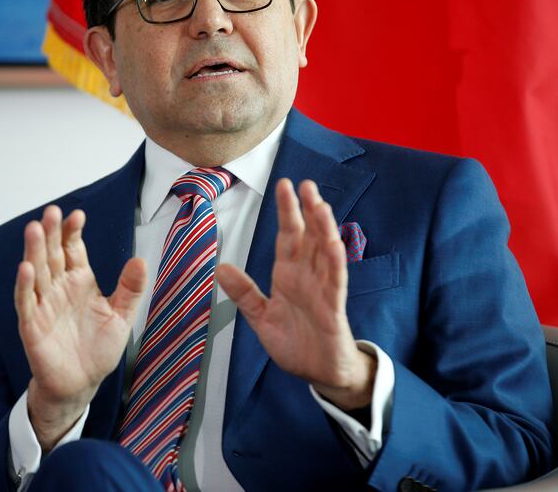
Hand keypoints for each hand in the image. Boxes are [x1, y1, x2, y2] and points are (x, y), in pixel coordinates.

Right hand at [15, 205, 146, 449]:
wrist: (81, 384)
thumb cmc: (98, 349)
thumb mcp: (122, 316)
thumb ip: (130, 289)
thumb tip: (140, 260)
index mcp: (80, 281)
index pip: (73, 250)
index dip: (73, 232)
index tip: (77, 215)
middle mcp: (59, 288)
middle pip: (52, 255)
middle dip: (51, 233)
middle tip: (51, 212)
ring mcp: (44, 305)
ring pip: (36, 273)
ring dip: (34, 251)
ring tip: (34, 229)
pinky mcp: (32, 326)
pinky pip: (26, 302)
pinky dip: (24, 286)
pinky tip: (24, 268)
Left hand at [215, 179, 375, 409]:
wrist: (318, 373)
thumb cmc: (295, 343)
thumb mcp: (261, 317)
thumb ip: (245, 293)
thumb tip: (221, 268)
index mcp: (289, 275)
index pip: (288, 236)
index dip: (286, 211)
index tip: (284, 186)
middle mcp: (308, 276)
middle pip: (308, 237)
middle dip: (307, 210)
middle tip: (305, 184)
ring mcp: (322, 290)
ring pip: (325, 253)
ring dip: (324, 229)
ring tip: (320, 205)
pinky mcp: (333, 308)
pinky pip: (335, 281)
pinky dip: (335, 262)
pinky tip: (334, 243)